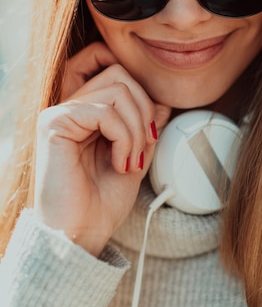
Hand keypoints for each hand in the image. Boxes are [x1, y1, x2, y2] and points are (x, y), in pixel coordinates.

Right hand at [34, 43, 171, 256]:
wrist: (81, 236)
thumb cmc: (102, 203)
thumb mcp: (136, 157)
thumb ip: (145, 128)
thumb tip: (161, 102)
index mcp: (86, 112)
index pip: (114, 70)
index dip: (140, 90)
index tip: (149, 130)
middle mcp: (70, 107)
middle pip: (120, 74)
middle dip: (144, 110)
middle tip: (143, 147)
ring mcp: (60, 113)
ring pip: (118, 90)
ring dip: (137, 129)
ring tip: (131, 160)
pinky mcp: (54, 124)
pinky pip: (104, 112)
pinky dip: (123, 137)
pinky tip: (119, 163)